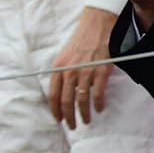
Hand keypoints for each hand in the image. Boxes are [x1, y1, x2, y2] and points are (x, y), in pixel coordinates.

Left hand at [47, 8, 114, 130]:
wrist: (96, 26)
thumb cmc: (80, 42)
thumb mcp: (65, 56)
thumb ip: (62, 73)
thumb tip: (62, 92)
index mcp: (58, 67)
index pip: (53, 93)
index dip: (55, 109)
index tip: (58, 120)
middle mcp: (69, 71)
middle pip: (66, 100)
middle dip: (68, 116)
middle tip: (72, 126)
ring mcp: (85, 71)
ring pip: (82, 99)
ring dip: (84, 113)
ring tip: (86, 121)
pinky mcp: (100, 71)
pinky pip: (98, 92)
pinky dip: (99, 103)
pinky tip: (99, 108)